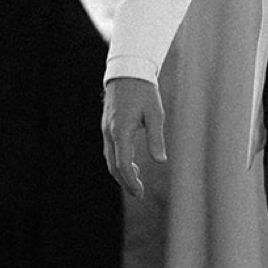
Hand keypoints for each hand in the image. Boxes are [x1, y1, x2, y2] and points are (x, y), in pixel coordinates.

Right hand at [102, 76, 166, 199]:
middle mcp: (109, 132)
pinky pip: (110, 150)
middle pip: (113, 165)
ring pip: (110, 159)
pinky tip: (131, 164)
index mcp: (121, 131)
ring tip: (137, 182)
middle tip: (138, 194)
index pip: (122, 164)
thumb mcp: (155, 114)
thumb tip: (160, 161)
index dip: (131, 181)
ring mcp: (106, 130)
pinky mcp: (107, 127)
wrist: (128, 73)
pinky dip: (119, 161)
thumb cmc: (145, 92)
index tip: (140, 193)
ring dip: (122, 172)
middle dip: (125, 182)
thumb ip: (156, 138)